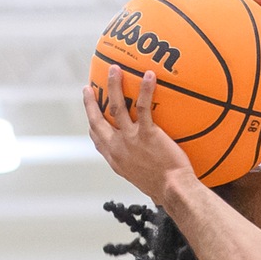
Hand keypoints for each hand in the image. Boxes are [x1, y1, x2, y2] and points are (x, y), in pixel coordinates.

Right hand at [85, 71, 198, 205]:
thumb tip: (143, 159)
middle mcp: (117, 147)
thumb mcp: (141, 178)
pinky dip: (144, 89)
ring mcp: (130, 139)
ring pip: (116, 106)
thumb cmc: (162, 188)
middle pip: (97, 120)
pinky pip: (143, 106)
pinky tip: (148, 76)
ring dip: (113, 85)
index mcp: (115, 159)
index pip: (97, 139)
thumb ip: (137, 164)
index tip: (90, 114)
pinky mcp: (147, 134)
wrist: (172, 190)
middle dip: (90, 102)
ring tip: (115, 69)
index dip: (92, 125)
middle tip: (88, 88)